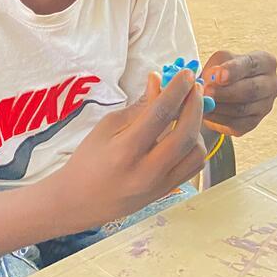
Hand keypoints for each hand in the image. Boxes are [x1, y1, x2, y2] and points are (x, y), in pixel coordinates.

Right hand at [57, 66, 205, 227]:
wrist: (78, 202)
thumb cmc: (88, 160)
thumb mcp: (106, 127)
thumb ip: (138, 106)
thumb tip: (159, 81)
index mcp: (126, 150)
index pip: (160, 114)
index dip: (177, 90)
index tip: (186, 74)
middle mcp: (147, 171)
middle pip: (185, 133)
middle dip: (194, 104)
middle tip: (193, 87)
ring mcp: (159, 185)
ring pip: (196, 152)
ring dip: (197, 126)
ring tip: (187, 112)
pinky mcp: (166, 192)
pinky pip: (194, 166)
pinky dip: (195, 146)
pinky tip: (185, 134)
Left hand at [201, 50, 276, 136]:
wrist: (224, 91)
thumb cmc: (223, 70)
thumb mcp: (219, 61)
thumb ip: (217, 67)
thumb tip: (214, 78)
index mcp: (266, 62)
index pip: (252, 64)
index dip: (234, 70)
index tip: (218, 75)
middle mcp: (272, 84)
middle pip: (252, 90)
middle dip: (227, 92)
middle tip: (207, 92)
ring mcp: (265, 106)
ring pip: (243, 109)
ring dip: (220, 107)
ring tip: (202, 102)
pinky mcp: (253, 123)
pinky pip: (236, 124)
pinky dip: (219, 119)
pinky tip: (206, 113)